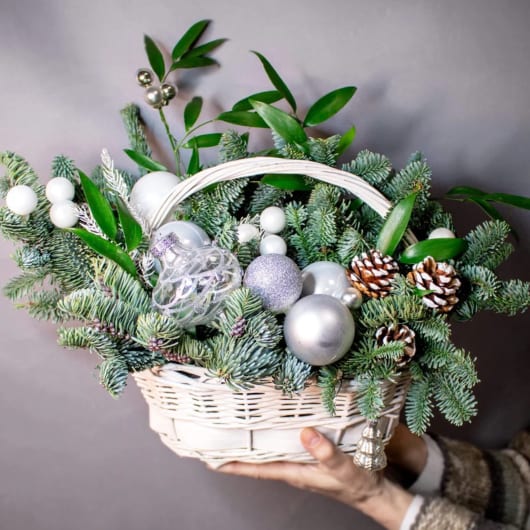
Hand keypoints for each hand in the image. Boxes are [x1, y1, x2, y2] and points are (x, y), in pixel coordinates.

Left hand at [217, 427, 413, 529]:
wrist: (374, 490)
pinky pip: (286, 439)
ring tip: (237, 418)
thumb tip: (305, 433)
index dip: (232, 462)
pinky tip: (275, 416)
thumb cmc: (357, 484)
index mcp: (293, 471)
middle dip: (238, 444)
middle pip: (258, 455)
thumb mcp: (344, 469)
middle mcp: (292, 464)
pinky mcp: (310, 450)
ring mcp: (300, 458)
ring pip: (270, 446)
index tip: (210, 456)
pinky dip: (276, 429)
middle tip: (218, 429)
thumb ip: (326, 454)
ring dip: (254, 435)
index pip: (255, 468)